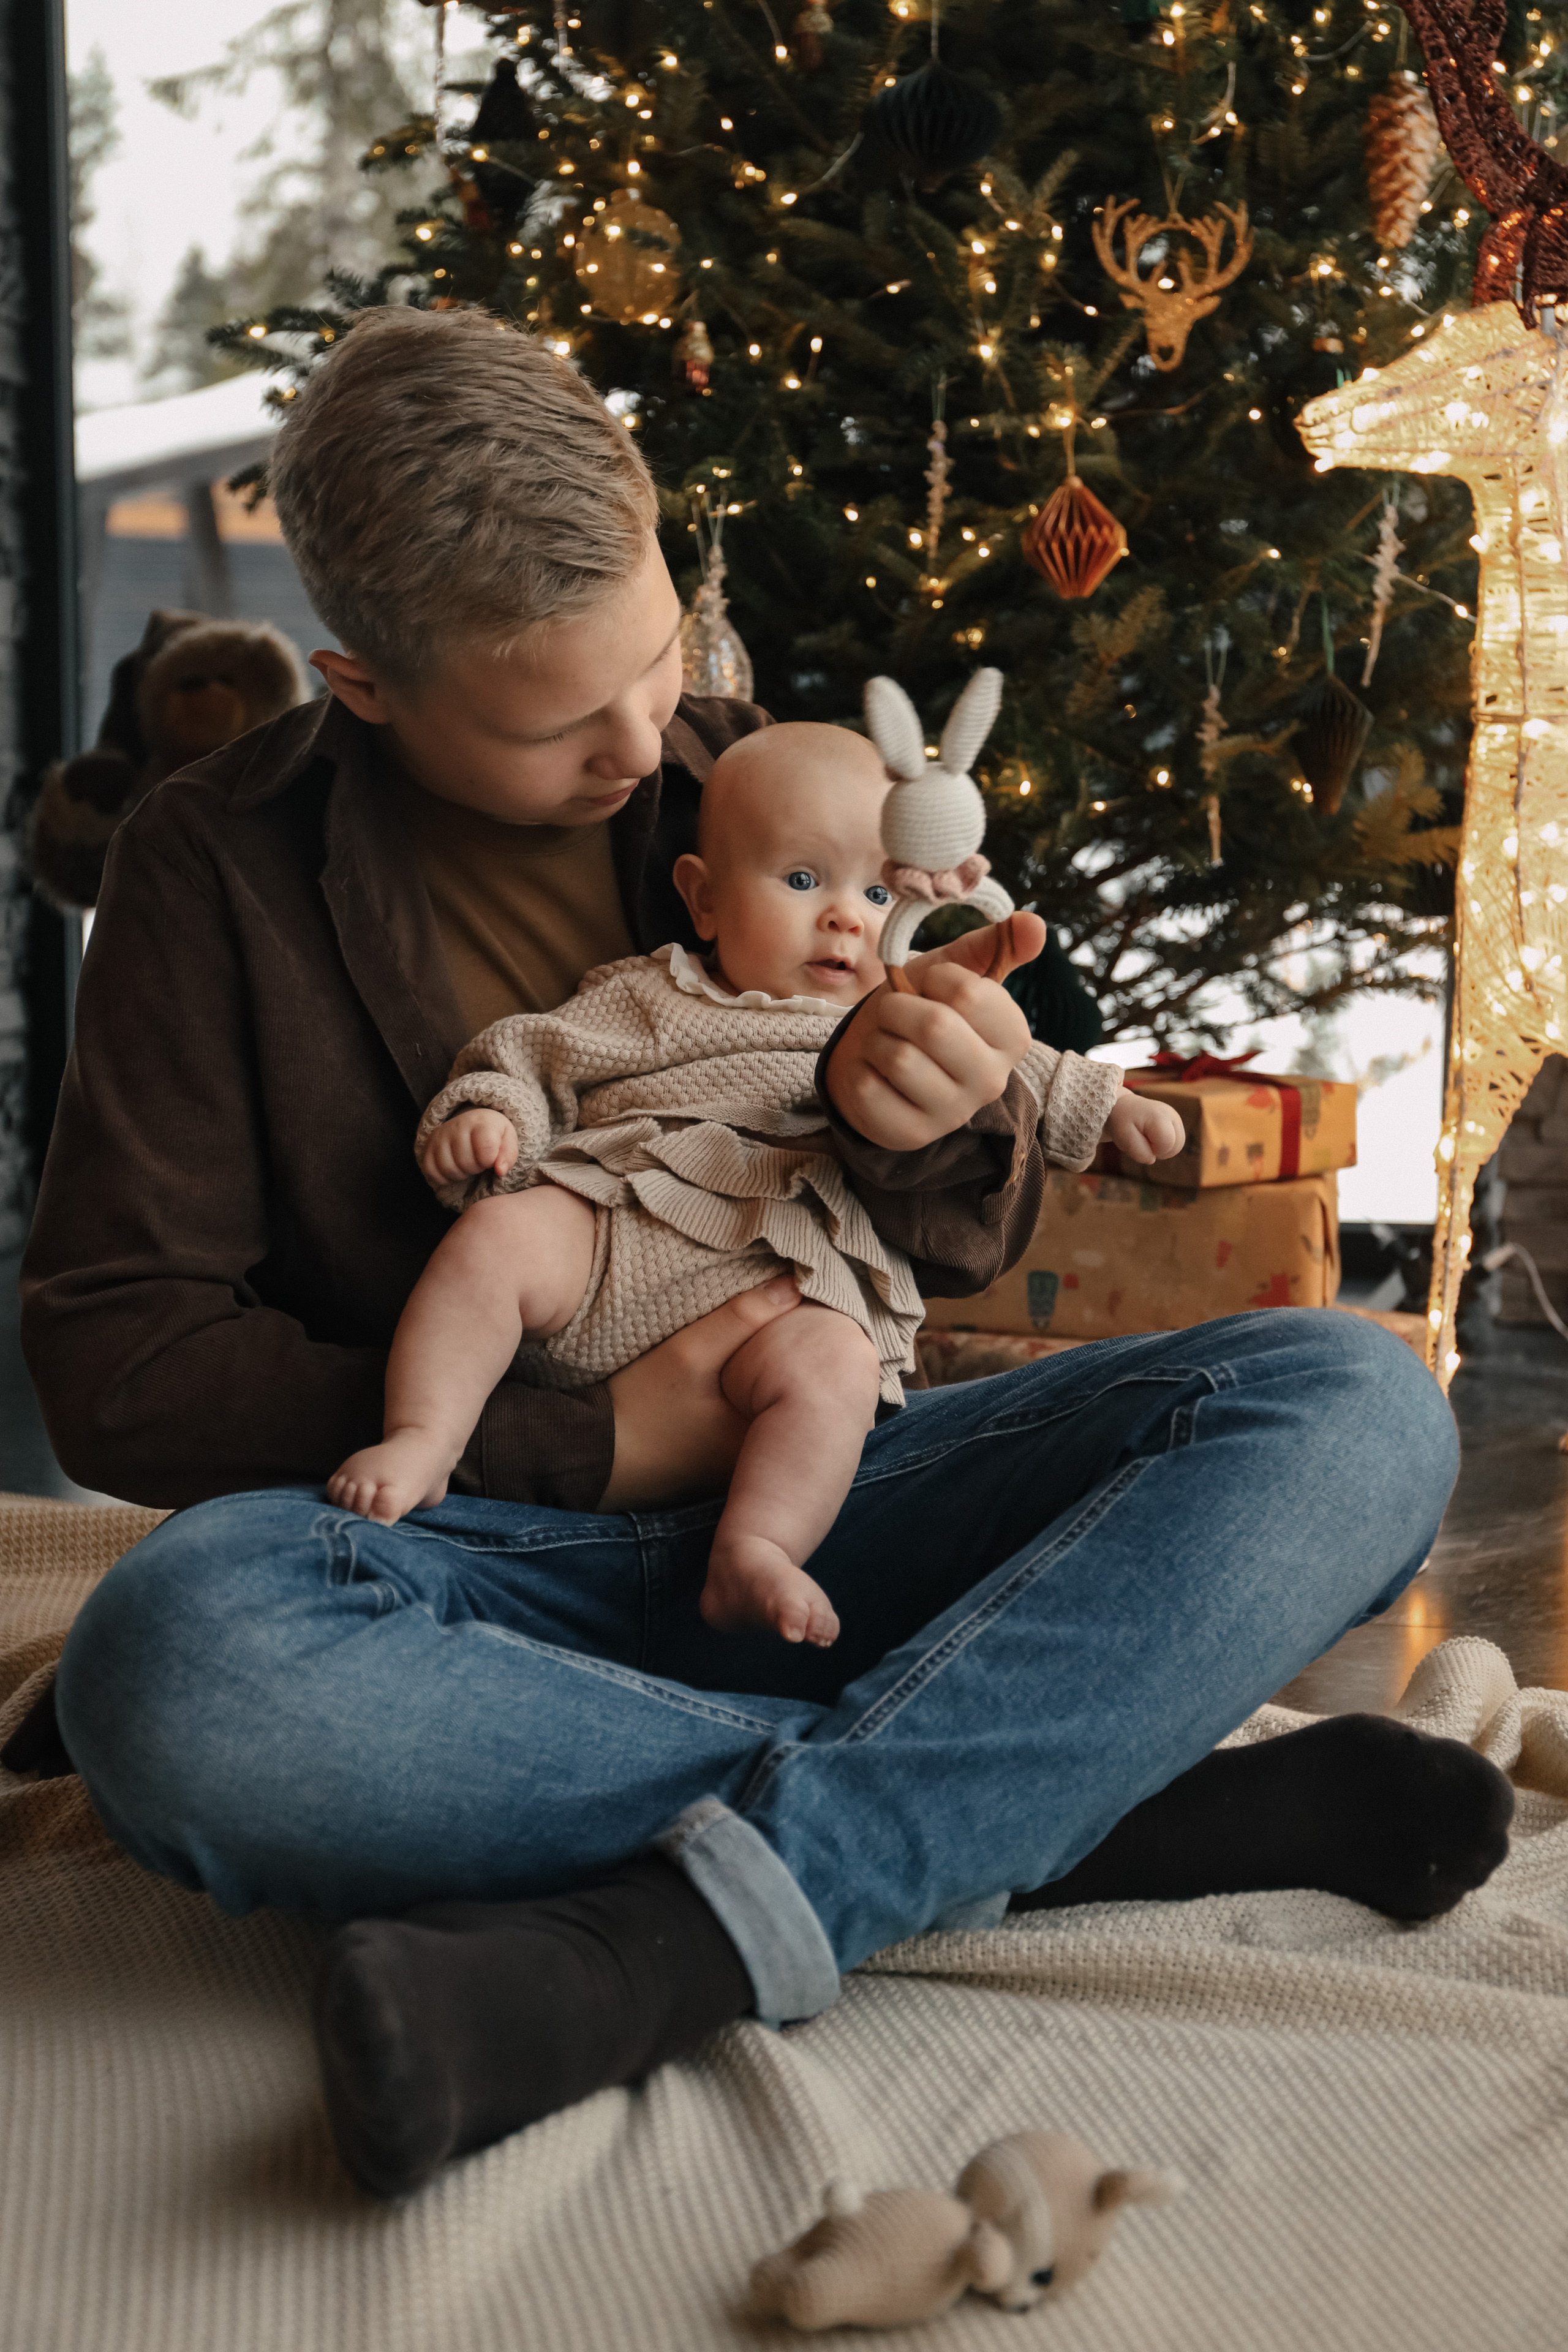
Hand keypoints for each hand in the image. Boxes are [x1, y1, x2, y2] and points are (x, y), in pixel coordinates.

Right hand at [421, 1108, 518, 1189]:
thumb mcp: (507, 1140)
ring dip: (461, 1174)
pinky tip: (455, 1167)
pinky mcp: (427, 1148)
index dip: (489, 1160)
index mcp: (480, 1122)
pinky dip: (445, 1177)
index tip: (490, 1157)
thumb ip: (508, 1155)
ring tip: (467, 1164)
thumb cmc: (493, 1134)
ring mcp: (439, 1137)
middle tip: (478, 1160)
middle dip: (476, 1168)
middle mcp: (456, 1126)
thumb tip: (500, 1171)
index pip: (485, 1149)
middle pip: (466, 1163)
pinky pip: (432, 1172)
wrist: (471, 1123)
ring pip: (448, 1169)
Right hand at [599, 1276, 800, 1510]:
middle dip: (796, 1364)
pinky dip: (753, 1400)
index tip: (810, 1319)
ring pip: (775, 1413)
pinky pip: (753, 1425)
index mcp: (764, 1440)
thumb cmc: (637, 1406)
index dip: (810, 1349)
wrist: (588, 1455)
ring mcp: (741, 1467)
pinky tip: (747, 1374)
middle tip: (801, 1324)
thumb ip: (741, 1317)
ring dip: (774, 1383)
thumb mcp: (687, 1354)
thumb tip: (795, 1283)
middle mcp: (761, 1461)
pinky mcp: (720, 1466)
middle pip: (796, 1402)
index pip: (809, 1388)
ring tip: (778, 1342)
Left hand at [824, 911, 1047, 1152]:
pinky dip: (859, 1069)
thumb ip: (992, 945)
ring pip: (898, 1058)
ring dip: (878, 1038)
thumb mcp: (951, 973)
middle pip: (935, 1026)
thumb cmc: (919, 1009)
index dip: (935, 980)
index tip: (929, 986)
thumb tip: (1033, 923)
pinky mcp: (911, 1135)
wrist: (878, 1059)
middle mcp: (992, 1081)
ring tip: (887, 1041)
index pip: (970, 994)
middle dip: (898, 1007)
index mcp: (1012, 1037)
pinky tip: (874, 1073)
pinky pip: (868, 1088)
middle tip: (895, 1010)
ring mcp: (952, 1113)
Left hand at [1105, 1088, 1184, 1165]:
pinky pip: (1177, 1142)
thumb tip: (1152, 1159)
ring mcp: (1176, 1117)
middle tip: (1142, 1139)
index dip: (1154, 1150)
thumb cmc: (1122, 1121)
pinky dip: (1165, 1144)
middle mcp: (1172, 1115)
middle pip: (1176, 1147)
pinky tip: (1153, 1136)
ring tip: (1147, 1138)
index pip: (1167, 1145)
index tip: (1141, 1140)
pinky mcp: (1177, 1122)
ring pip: (1178, 1146)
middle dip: (1159, 1150)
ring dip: (1162, 1148)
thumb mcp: (1123, 1137)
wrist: (1122, 1106)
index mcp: (1160, 1117)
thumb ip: (1138, 1152)